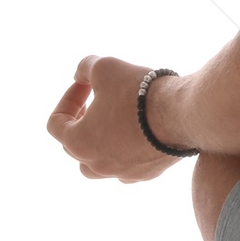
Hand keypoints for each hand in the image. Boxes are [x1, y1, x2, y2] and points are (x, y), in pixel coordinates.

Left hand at [47, 55, 182, 182]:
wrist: (184, 113)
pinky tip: (139, 133)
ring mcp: (122, 172)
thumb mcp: (105, 67)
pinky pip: (128, 166)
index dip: (68, 98)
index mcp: (78, 142)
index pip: (56, 123)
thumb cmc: (140, 91)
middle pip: (74, 145)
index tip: (86, 84)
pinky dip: (127, 151)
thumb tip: (82, 75)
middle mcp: (96, 164)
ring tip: (112, 124)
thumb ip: (85, 68)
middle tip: (97, 100)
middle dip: (82, 120)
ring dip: (100, 143)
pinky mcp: (147, 174)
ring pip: (98, 163)